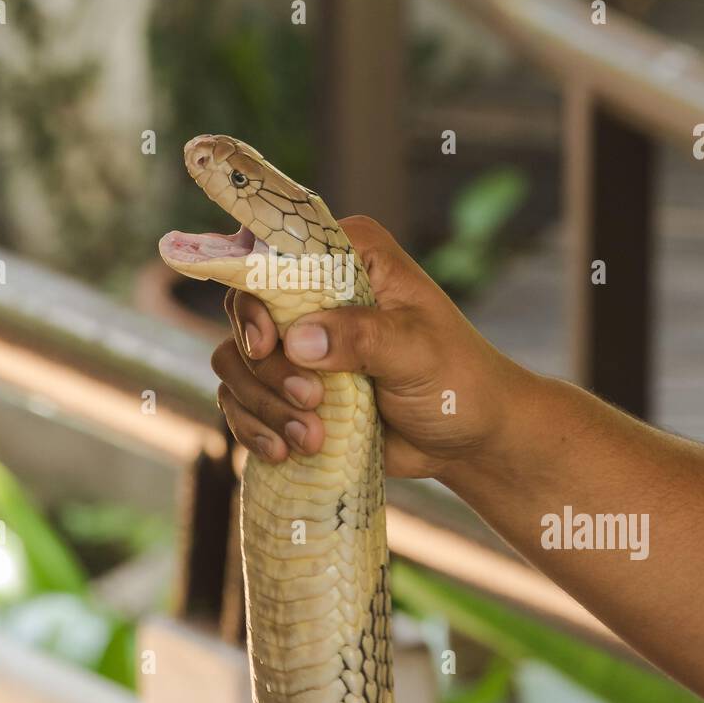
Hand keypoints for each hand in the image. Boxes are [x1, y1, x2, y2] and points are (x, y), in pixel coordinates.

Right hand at [211, 215, 530, 483]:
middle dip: (267, 367)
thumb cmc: (456, 380)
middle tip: (311, 400)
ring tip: (309, 438)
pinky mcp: (289, 385)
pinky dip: (254, 427)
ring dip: (263, 405)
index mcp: (350, 256)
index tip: (266, 342)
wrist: (466, 438)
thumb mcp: (418, 352)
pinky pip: (240, 399)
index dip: (256, 293)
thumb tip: (298, 340)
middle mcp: (314, 289)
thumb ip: (363, 338)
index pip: (276, 251)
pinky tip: (285, 450)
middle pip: (245, 311)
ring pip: (236, 361)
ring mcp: (297, 339)